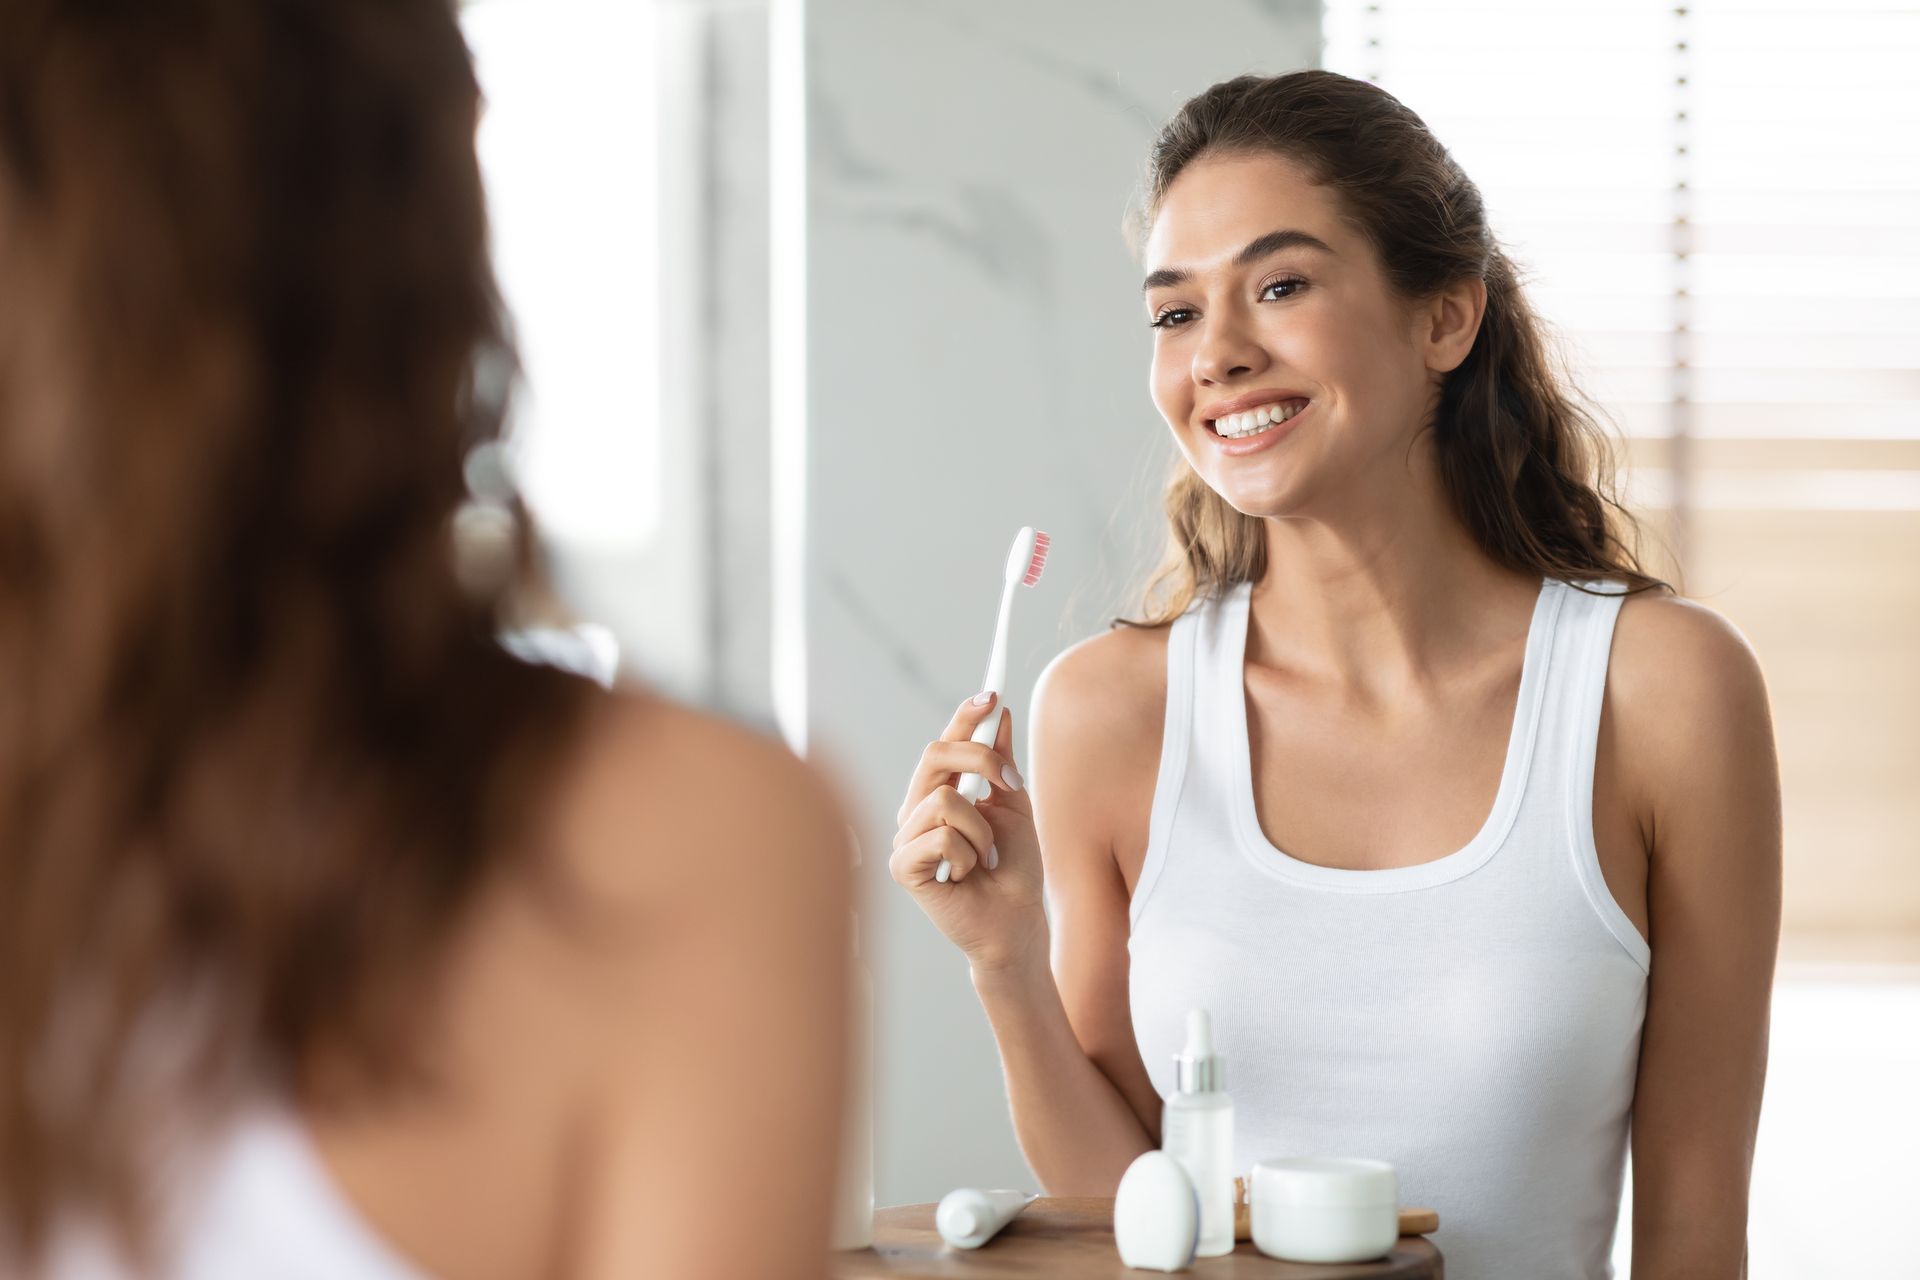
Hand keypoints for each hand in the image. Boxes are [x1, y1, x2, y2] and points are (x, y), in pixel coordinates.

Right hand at [888, 692, 1046, 970]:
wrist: (1017, 925)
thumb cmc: (1014, 871)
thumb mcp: (1016, 807)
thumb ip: (1002, 763)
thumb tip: (998, 712)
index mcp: (938, 794)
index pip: (943, 744)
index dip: (963, 716)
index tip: (990, 693)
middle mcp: (915, 811)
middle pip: (933, 755)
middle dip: (980, 761)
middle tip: (1011, 785)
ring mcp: (905, 838)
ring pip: (943, 800)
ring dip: (981, 830)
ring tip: (986, 857)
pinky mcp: (904, 867)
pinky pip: (940, 836)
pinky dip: (968, 854)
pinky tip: (967, 875)